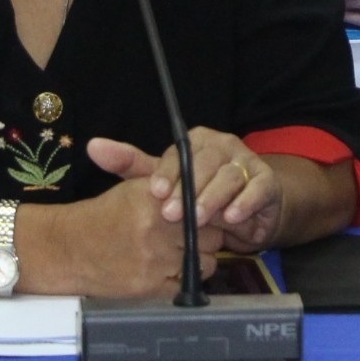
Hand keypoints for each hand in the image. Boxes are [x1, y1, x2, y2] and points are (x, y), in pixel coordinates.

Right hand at [40, 153, 215, 297]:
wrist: (69, 248)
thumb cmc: (106, 214)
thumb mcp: (136, 188)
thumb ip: (173, 184)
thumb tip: (211, 188)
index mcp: (154, 197)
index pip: (206, 204)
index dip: (210, 210)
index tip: (207, 213)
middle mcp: (157, 227)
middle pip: (212, 234)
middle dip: (207, 235)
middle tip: (192, 234)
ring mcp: (155, 260)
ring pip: (206, 261)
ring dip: (199, 257)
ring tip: (179, 251)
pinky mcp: (151, 287)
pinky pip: (189, 283)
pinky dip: (184, 277)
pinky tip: (169, 267)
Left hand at [89, 128, 285, 254]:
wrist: (250, 207)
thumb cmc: (202, 192)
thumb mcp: (166, 179)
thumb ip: (132, 165)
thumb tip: (93, 146)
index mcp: (197, 141)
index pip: (180, 153)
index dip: (167, 173)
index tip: (155, 193)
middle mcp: (222, 146)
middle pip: (204, 164)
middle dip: (188, 190)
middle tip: (172, 214)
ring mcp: (246, 161)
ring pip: (228, 176)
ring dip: (212, 198)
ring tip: (199, 219)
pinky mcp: (266, 181)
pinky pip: (256, 189)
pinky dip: (244, 203)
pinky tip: (231, 218)